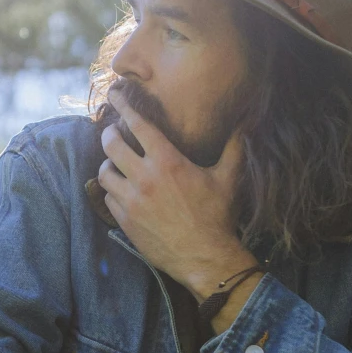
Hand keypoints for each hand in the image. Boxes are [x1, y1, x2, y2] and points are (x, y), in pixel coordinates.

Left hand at [98, 100, 250, 300]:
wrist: (205, 258)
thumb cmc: (218, 217)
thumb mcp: (229, 179)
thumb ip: (234, 148)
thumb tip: (247, 123)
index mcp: (167, 161)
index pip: (138, 124)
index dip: (123, 105)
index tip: (115, 94)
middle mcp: (144, 178)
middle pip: (111, 145)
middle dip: (109, 134)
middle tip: (114, 133)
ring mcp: (132, 201)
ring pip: (104, 173)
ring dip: (108, 165)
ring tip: (116, 165)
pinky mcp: (126, 222)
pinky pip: (108, 199)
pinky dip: (113, 192)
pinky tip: (122, 192)